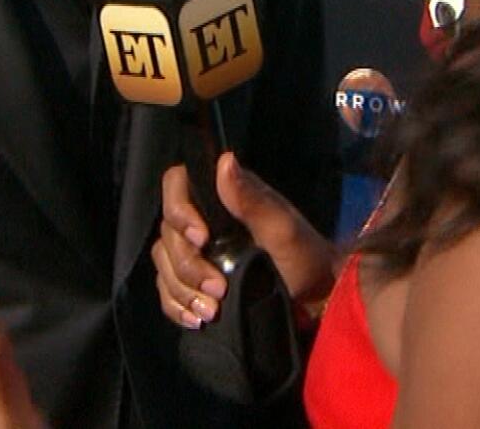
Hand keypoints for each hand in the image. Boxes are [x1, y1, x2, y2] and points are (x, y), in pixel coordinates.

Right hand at [152, 151, 337, 329]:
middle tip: (217, 288)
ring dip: (183, 290)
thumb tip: (225, 160)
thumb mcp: (282, 227)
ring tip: (212, 310)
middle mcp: (203, 220)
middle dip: (187, 265)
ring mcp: (197, 253)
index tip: (202, 238)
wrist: (314, 300)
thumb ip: (251, 198)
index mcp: (223, 197)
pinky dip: (177, 306)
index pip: (177, 186)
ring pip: (164, 264)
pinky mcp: (195, 284)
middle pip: (168, 233)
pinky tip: (196, 319)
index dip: (179, 210)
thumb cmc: (303, 256)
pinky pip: (168, 292)